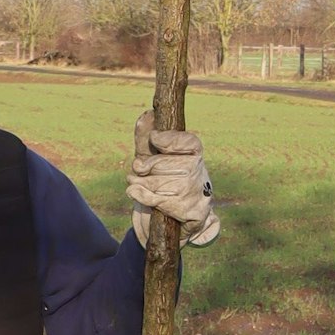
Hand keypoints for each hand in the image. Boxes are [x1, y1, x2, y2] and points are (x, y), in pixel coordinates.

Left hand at [127, 111, 219, 247]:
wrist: (172, 218)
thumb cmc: (160, 180)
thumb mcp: (151, 156)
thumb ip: (146, 136)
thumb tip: (147, 115)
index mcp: (194, 153)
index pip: (188, 142)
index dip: (170, 140)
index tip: (155, 139)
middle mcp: (199, 171)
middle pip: (162, 163)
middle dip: (144, 167)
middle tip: (139, 170)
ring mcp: (196, 192)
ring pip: (156, 182)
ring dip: (138, 183)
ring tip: (137, 183)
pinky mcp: (192, 213)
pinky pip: (157, 200)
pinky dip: (140, 196)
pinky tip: (135, 192)